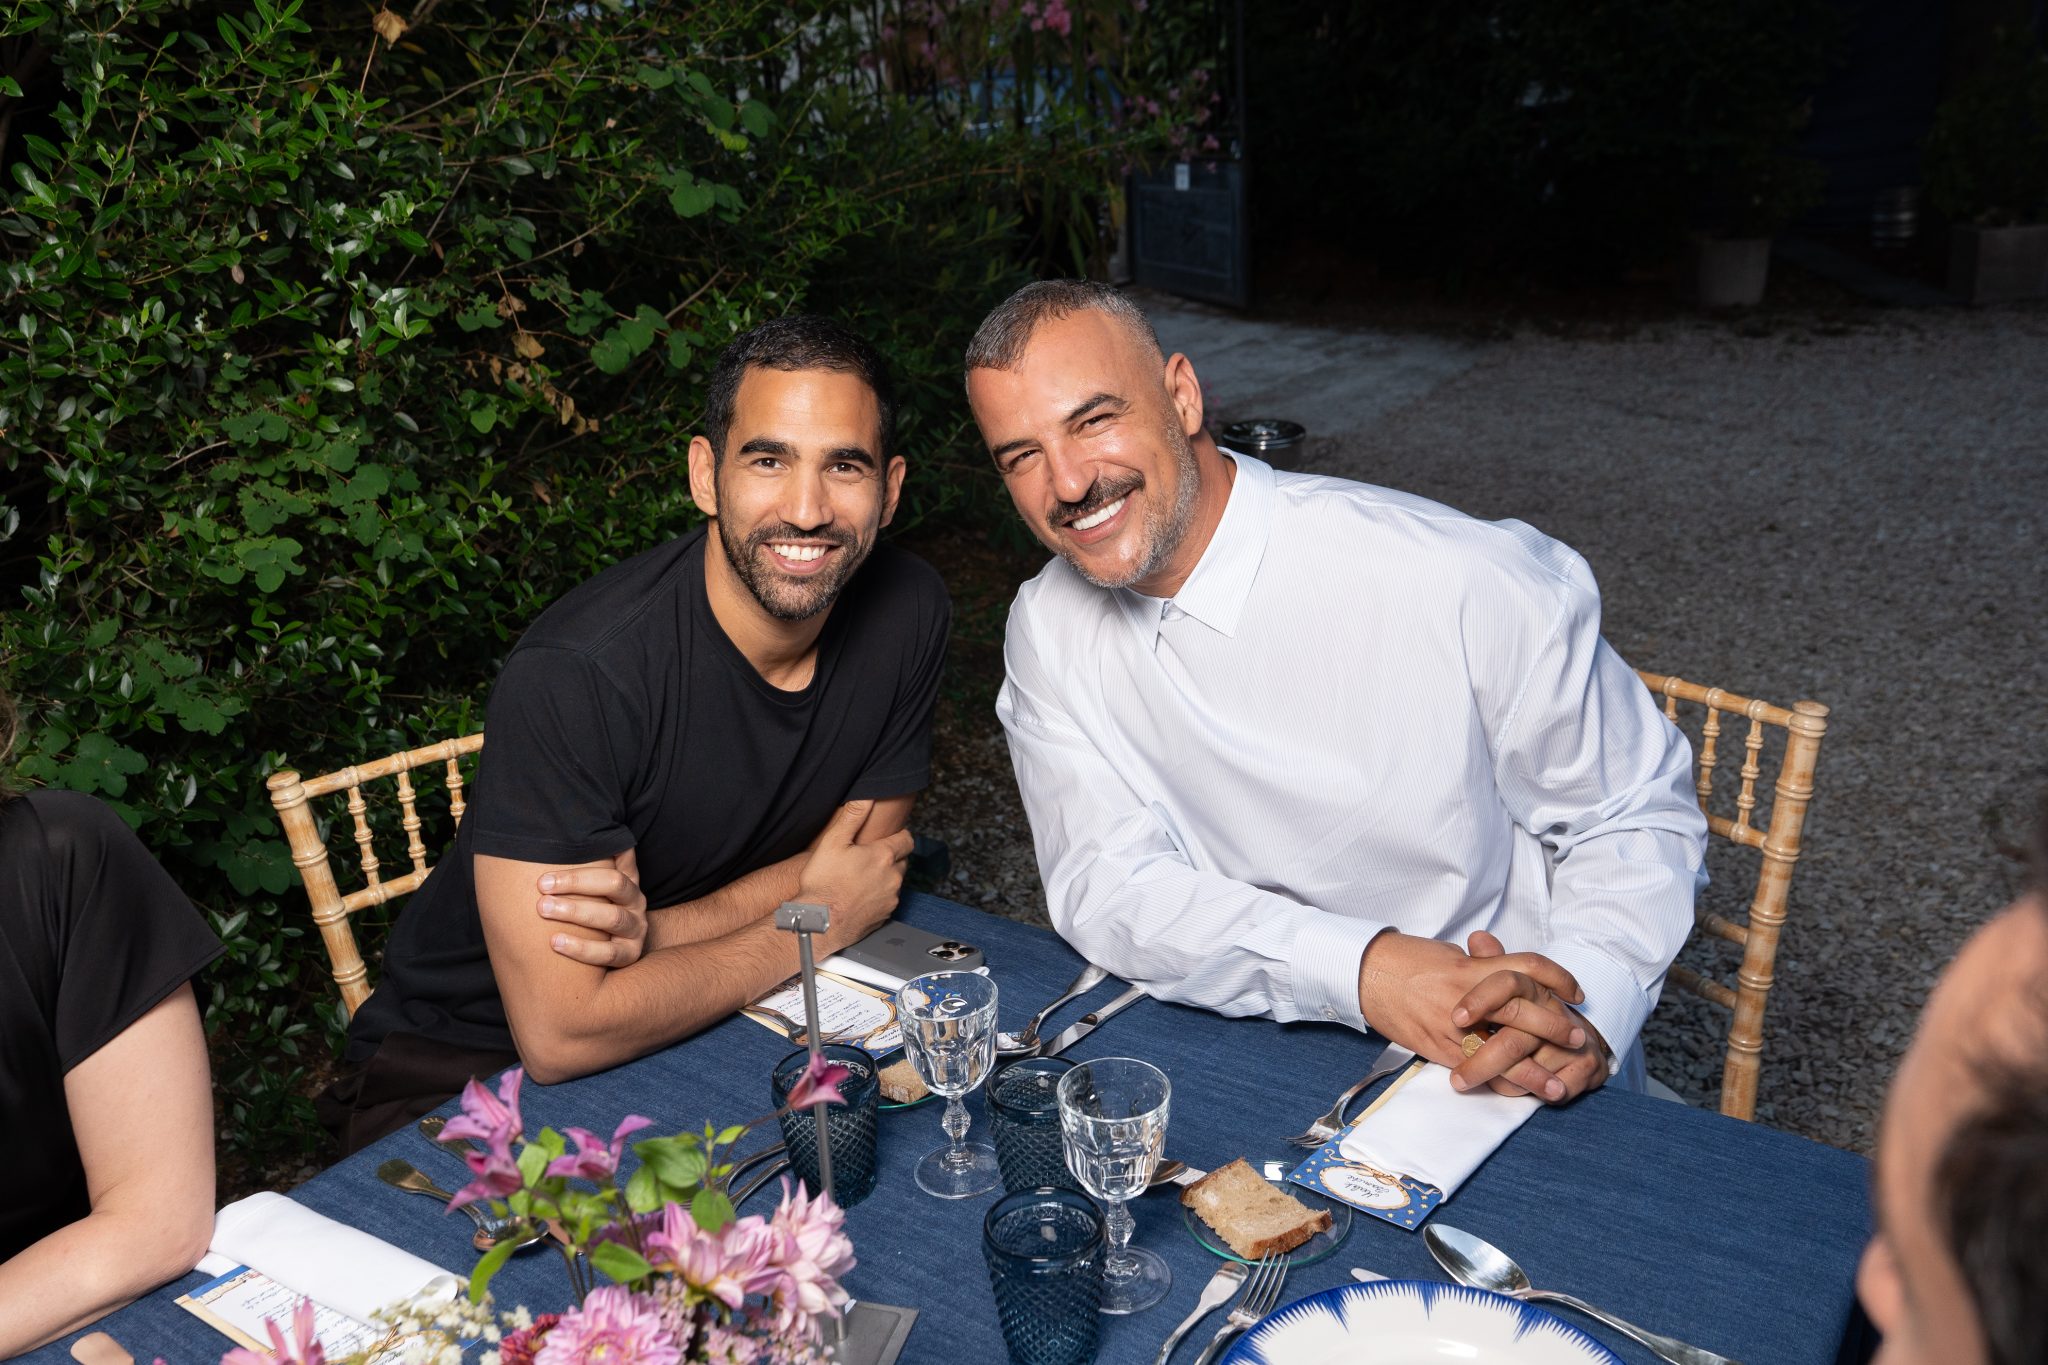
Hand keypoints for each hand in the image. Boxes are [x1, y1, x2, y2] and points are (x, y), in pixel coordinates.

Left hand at [539, 847, 647, 968]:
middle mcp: (636, 901)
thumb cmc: (598, 910)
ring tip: (544, 910)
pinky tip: (555, 942)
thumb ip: (592, 861)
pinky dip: (582, 949)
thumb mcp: (598, 885)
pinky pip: (609, 954)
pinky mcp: (631, 954)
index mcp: (627, 879)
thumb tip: (576, 827)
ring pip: (612, 918)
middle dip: (575, 884)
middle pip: (614, 885)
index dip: (585, 863)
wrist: (619, 947)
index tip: (548, 872)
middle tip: (541, 888)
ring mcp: (636, 928)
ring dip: (576, 912)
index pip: (615, 859)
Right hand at [799, 799, 914, 948]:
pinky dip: (879, 896)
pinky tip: (860, 896)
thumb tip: (866, 797)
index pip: (907, 839)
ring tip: (862, 878)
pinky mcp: (885, 916)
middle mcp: (893, 877)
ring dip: (885, 877)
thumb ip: (853, 817)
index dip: (899, 835)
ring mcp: (891, 898)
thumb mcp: (833, 842)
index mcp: (884, 856)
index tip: (889, 836)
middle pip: (903, 860)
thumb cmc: (823, 883)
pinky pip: (888, 901)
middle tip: (869, 857)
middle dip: (892, 857)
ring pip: (896, 882)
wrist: (817, 923)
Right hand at [1356, 929, 1587, 1099]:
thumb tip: (1513, 975)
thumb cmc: (1408, 959)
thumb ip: (1484, 965)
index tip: (1576, 992)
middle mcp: (1466, 996)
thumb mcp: (1452, 954)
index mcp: (1473, 967)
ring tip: (1557, 1088)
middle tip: (1577, 1040)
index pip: (1527, 968)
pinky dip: (1498, 1084)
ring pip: (1499, 1052)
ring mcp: (1450, 1025)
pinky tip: (1516, 1093)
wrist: (1367, 973)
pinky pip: (1473, 1070)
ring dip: (1531, 1073)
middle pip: (1521, 1012)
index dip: (1557, 978)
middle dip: (1553, 1028)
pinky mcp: (1436, 1048)